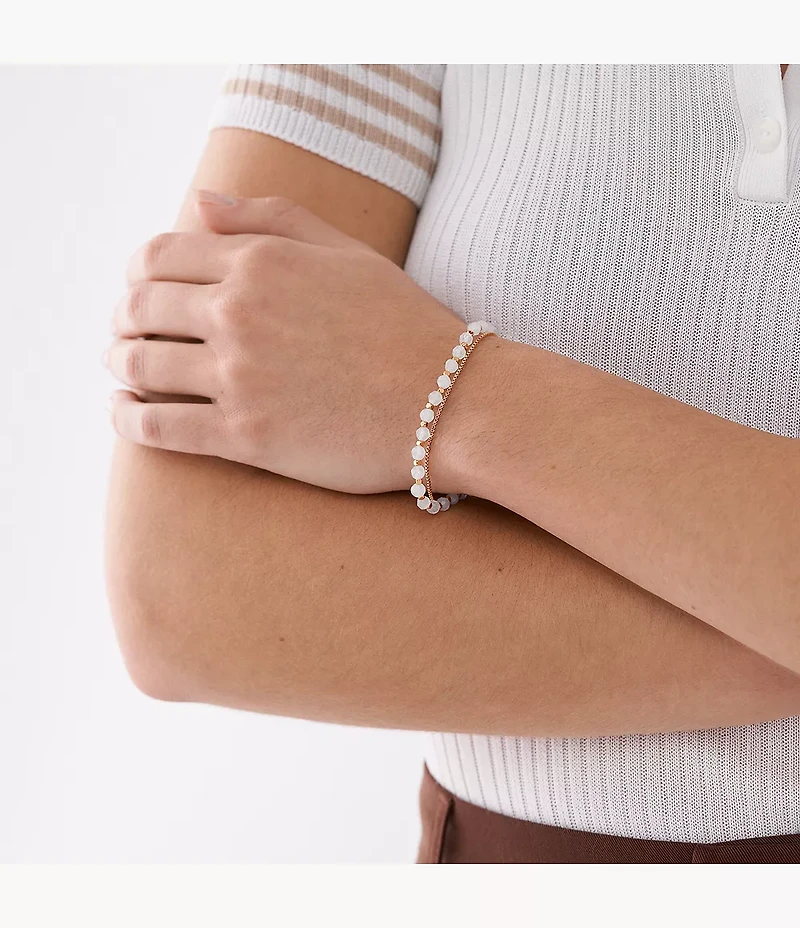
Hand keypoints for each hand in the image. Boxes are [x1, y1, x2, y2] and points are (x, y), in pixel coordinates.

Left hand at [106, 193, 464, 493]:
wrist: (452, 401)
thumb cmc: (405, 324)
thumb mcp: (345, 251)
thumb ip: (269, 219)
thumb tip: (197, 204)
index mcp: (261, 262)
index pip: (158, 256)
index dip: (137, 274)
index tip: (142, 291)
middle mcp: (239, 313)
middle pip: (139, 308)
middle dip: (123, 319)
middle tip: (125, 334)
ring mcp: (240, 377)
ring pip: (139, 366)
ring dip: (119, 366)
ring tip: (123, 373)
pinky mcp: (246, 437)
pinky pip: (158, 429)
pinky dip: (126, 421)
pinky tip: (123, 415)